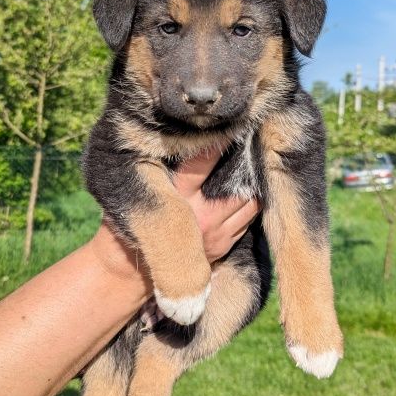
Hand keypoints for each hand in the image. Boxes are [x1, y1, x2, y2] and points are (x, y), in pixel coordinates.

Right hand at [92, 149, 260, 284]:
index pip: (200, 164)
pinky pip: (247, 221)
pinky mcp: (222, 245)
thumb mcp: (149, 189)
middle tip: (255, 151)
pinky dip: (251, 207)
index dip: (217, 146)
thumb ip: (165, 167)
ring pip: (248, 204)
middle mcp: (198, 214)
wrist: (140, 265)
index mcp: (177, 195)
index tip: (231, 130)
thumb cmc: (144, 217)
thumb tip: (188, 138)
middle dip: (246, 169)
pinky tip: (250, 196)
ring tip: (256, 173)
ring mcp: (213, 232)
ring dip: (253, 189)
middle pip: (235, 186)